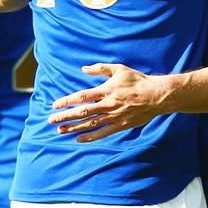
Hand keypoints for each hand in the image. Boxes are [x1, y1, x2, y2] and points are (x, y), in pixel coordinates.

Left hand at [48, 63, 169, 140]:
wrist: (156, 95)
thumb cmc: (137, 80)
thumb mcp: (118, 69)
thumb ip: (100, 69)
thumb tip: (83, 69)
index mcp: (106, 90)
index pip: (82, 97)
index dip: (67, 101)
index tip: (55, 105)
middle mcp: (107, 105)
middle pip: (82, 112)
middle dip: (65, 117)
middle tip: (51, 120)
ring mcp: (114, 116)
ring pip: (90, 124)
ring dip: (74, 128)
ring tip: (60, 130)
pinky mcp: (121, 125)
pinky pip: (103, 133)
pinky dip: (90, 137)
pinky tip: (79, 139)